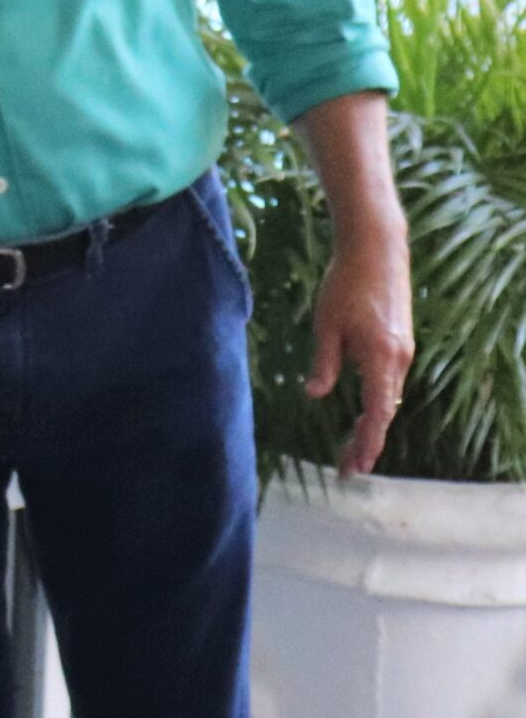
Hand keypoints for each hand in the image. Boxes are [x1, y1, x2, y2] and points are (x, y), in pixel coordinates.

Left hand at [290, 89, 413, 476]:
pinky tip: (366, 410)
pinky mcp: (399, 340)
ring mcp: (402, 350)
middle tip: (349, 468)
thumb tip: (316, 395)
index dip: (364, 444)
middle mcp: (399, 360)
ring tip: (354, 447)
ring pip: (389, 397)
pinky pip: (389, 380)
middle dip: (367, 441)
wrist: (376, 248)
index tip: (351, 469)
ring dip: (374, 422)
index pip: (376, 415)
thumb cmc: (345, 283)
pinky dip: (379, 400)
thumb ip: (324, 363)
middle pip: (385, 412)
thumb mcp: (326, 324)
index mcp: (381, 359)